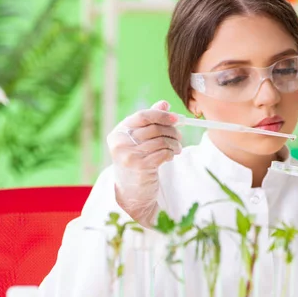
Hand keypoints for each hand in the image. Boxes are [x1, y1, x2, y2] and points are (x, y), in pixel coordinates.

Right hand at [107, 100, 181, 225]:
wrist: (132, 192)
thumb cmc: (136, 163)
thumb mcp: (138, 142)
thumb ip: (149, 122)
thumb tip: (164, 104)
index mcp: (118, 133)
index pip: (142, 115)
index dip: (161, 115)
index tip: (176, 118)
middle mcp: (120, 143)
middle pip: (154, 128)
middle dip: (171, 131)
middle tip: (179, 136)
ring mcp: (129, 155)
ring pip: (161, 141)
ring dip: (174, 144)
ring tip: (177, 148)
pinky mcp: (140, 167)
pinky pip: (163, 153)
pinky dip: (171, 153)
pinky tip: (170, 156)